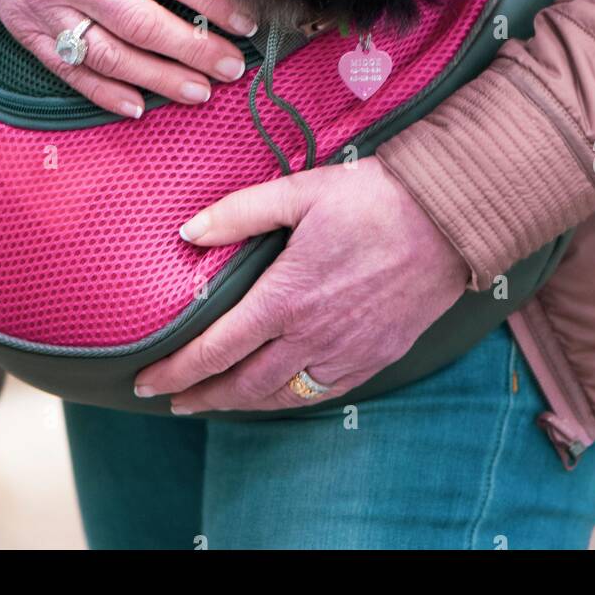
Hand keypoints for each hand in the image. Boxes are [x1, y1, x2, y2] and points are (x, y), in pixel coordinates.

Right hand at [0, 0, 255, 116]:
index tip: (244, 19)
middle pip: (142, 21)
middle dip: (194, 49)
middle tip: (231, 66)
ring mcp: (42, 6)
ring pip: (108, 54)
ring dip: (158, 78)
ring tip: (198, 91)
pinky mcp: (25, 29)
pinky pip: (68, 69)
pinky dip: (103, 92)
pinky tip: (137, 106)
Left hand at [133, 157, 470, 410]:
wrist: (448, 218)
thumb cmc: (373, 198)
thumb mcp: (301, 191)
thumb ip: (239, 213)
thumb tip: (187, 232)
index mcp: (286, 297)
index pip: (215, 350)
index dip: (175, 372)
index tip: (146, 383)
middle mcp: (312, 336)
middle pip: (242, 385)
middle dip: (200, 397)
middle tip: (171, 401)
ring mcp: (346, 353)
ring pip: (281, 396)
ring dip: (241, 403)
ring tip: (215, 401)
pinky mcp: (376, 357)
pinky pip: (322, 392)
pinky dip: (289, 399)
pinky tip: (277, 392)